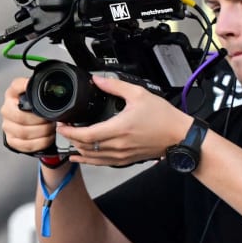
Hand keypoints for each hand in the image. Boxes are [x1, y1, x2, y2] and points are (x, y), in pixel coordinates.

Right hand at [0, 78, 57, 155]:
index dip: (26, 86)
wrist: (28, 124)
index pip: (17, 86)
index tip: (37, 89)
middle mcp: (6, 109)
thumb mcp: (37, 96)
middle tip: (51, 120)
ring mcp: (7, 125)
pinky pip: (26, 144)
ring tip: (51, 129)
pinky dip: (40, 142)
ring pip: (24, 132)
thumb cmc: (35, 108)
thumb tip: (56, 85)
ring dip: (42, 132)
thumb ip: (42, 89)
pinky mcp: (11, 140)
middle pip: (21, 116)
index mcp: (13, 93)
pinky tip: (47, 138)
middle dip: (40, 120)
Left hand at [57, 76, 192, 167]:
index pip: (86, 135)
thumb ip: (115, 86)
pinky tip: (80, 157)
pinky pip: (101, 163)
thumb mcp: (139, 94)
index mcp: (118, 129)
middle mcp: (118, 145)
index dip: (70, 132)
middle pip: (85, 147)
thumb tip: (98, 79)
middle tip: (64, 128)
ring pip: (91, 157)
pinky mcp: (126, 160)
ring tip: (69, 141)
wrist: (179, 136)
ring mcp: (121, 155)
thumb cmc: (163, 117)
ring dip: (78, 150)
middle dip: (71, 139)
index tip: (62, 124)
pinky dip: (88, 160)